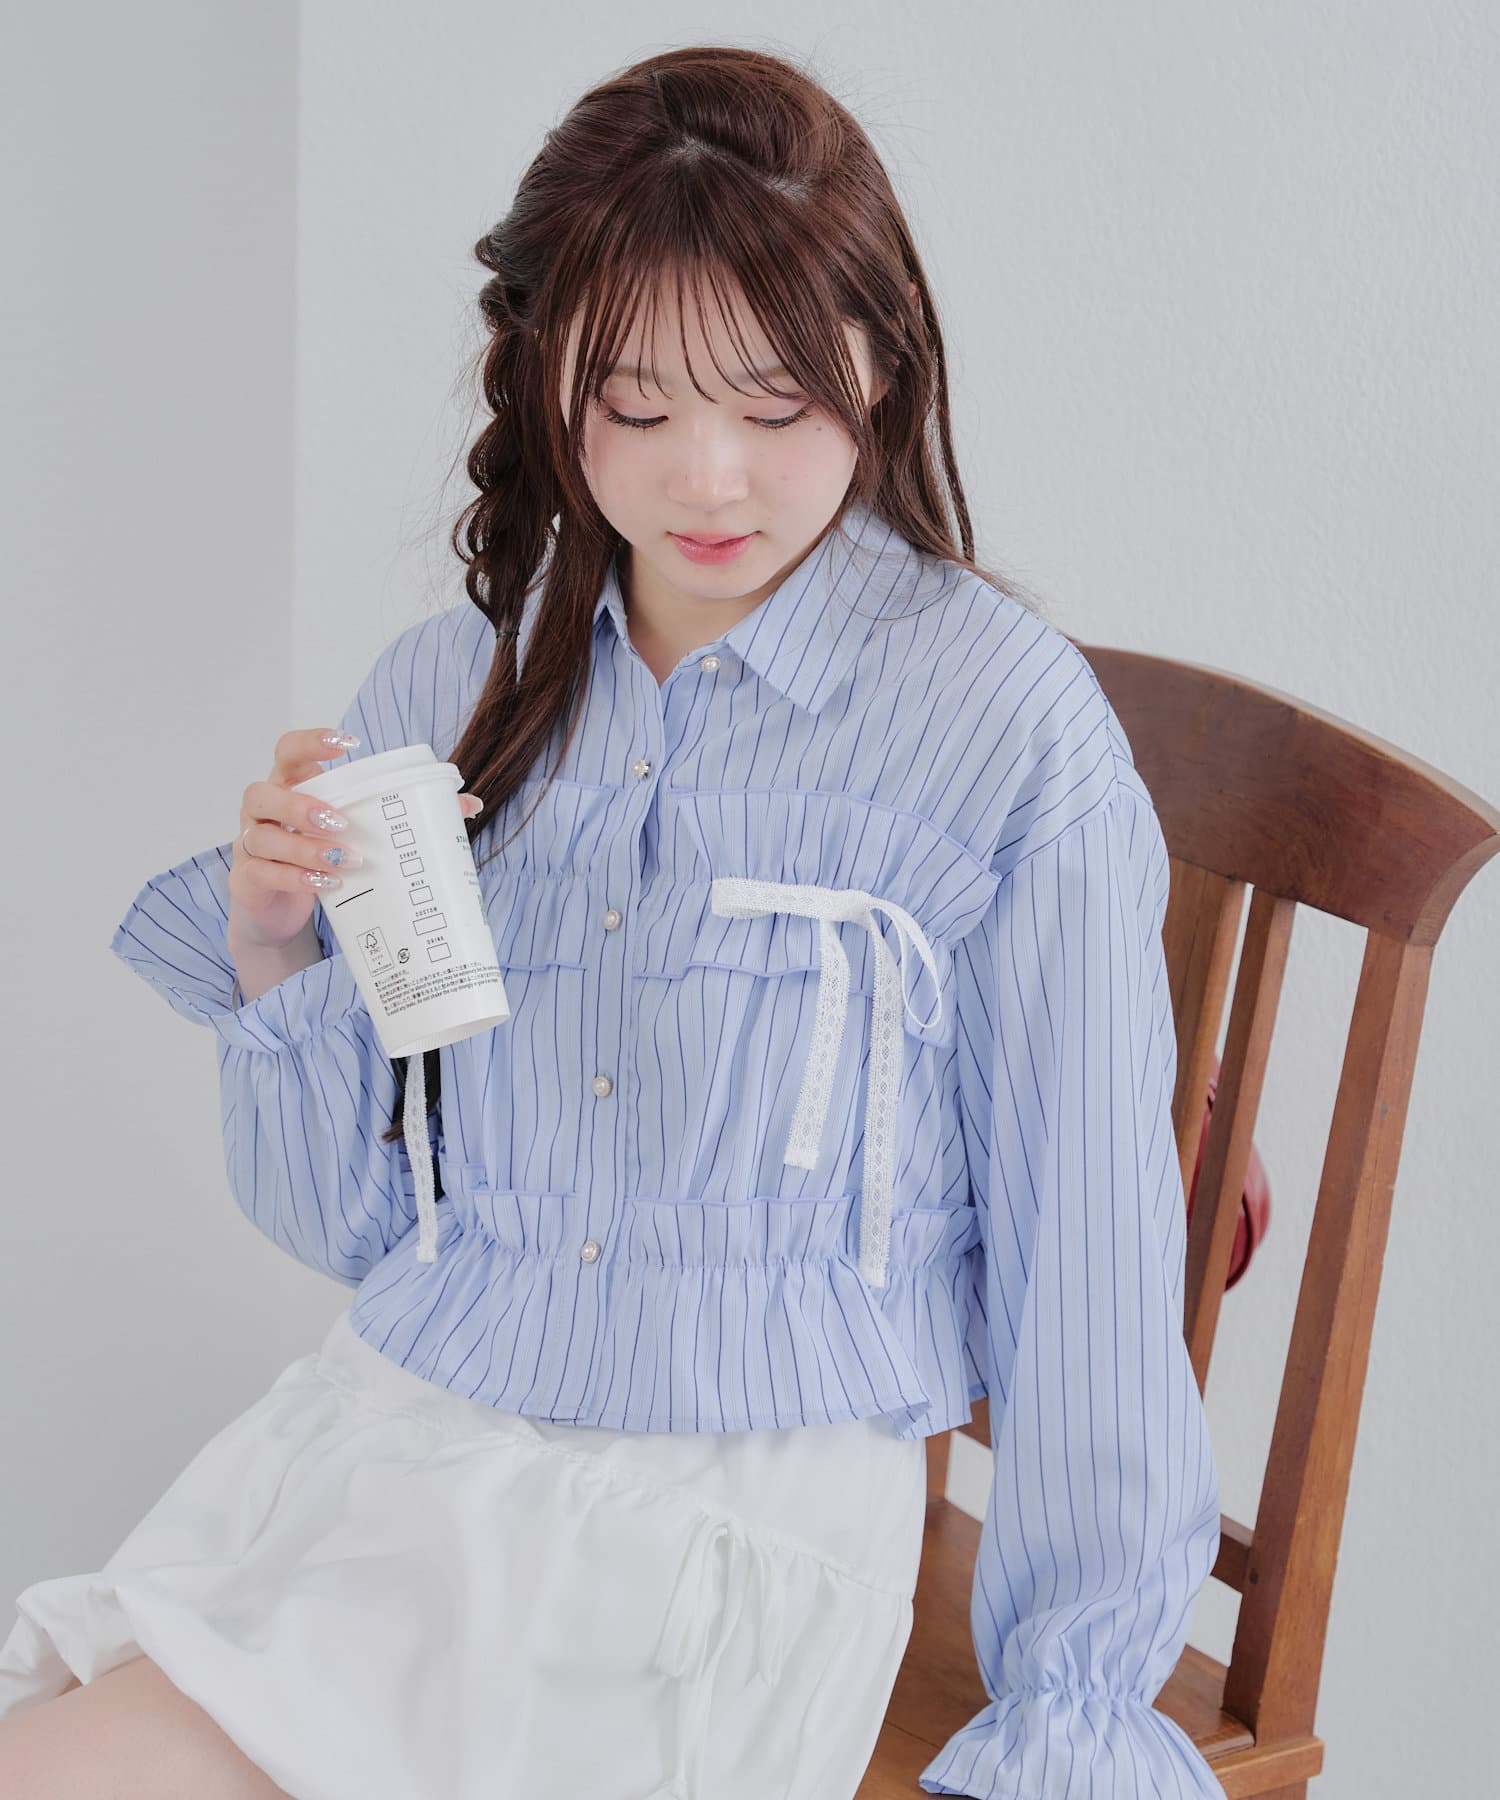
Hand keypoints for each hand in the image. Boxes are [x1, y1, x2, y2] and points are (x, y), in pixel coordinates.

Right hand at [227, 726, 482, 953]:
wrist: (281, 913)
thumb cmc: (321, 857)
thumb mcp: (356, 833)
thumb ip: (403, 814)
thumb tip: (468, 803)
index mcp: (290, 787)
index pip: (288, 750)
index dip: (312, 741)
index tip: (347, 744)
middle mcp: (263, 811)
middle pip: (264, 792)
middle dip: (301, 805)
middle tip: (341, 822)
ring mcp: (250, 846)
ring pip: (264, 837)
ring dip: (304, 847)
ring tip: (345, 860)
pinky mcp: (248, 881)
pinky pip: (263, 874)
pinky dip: (294, 879)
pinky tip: (324, 885)